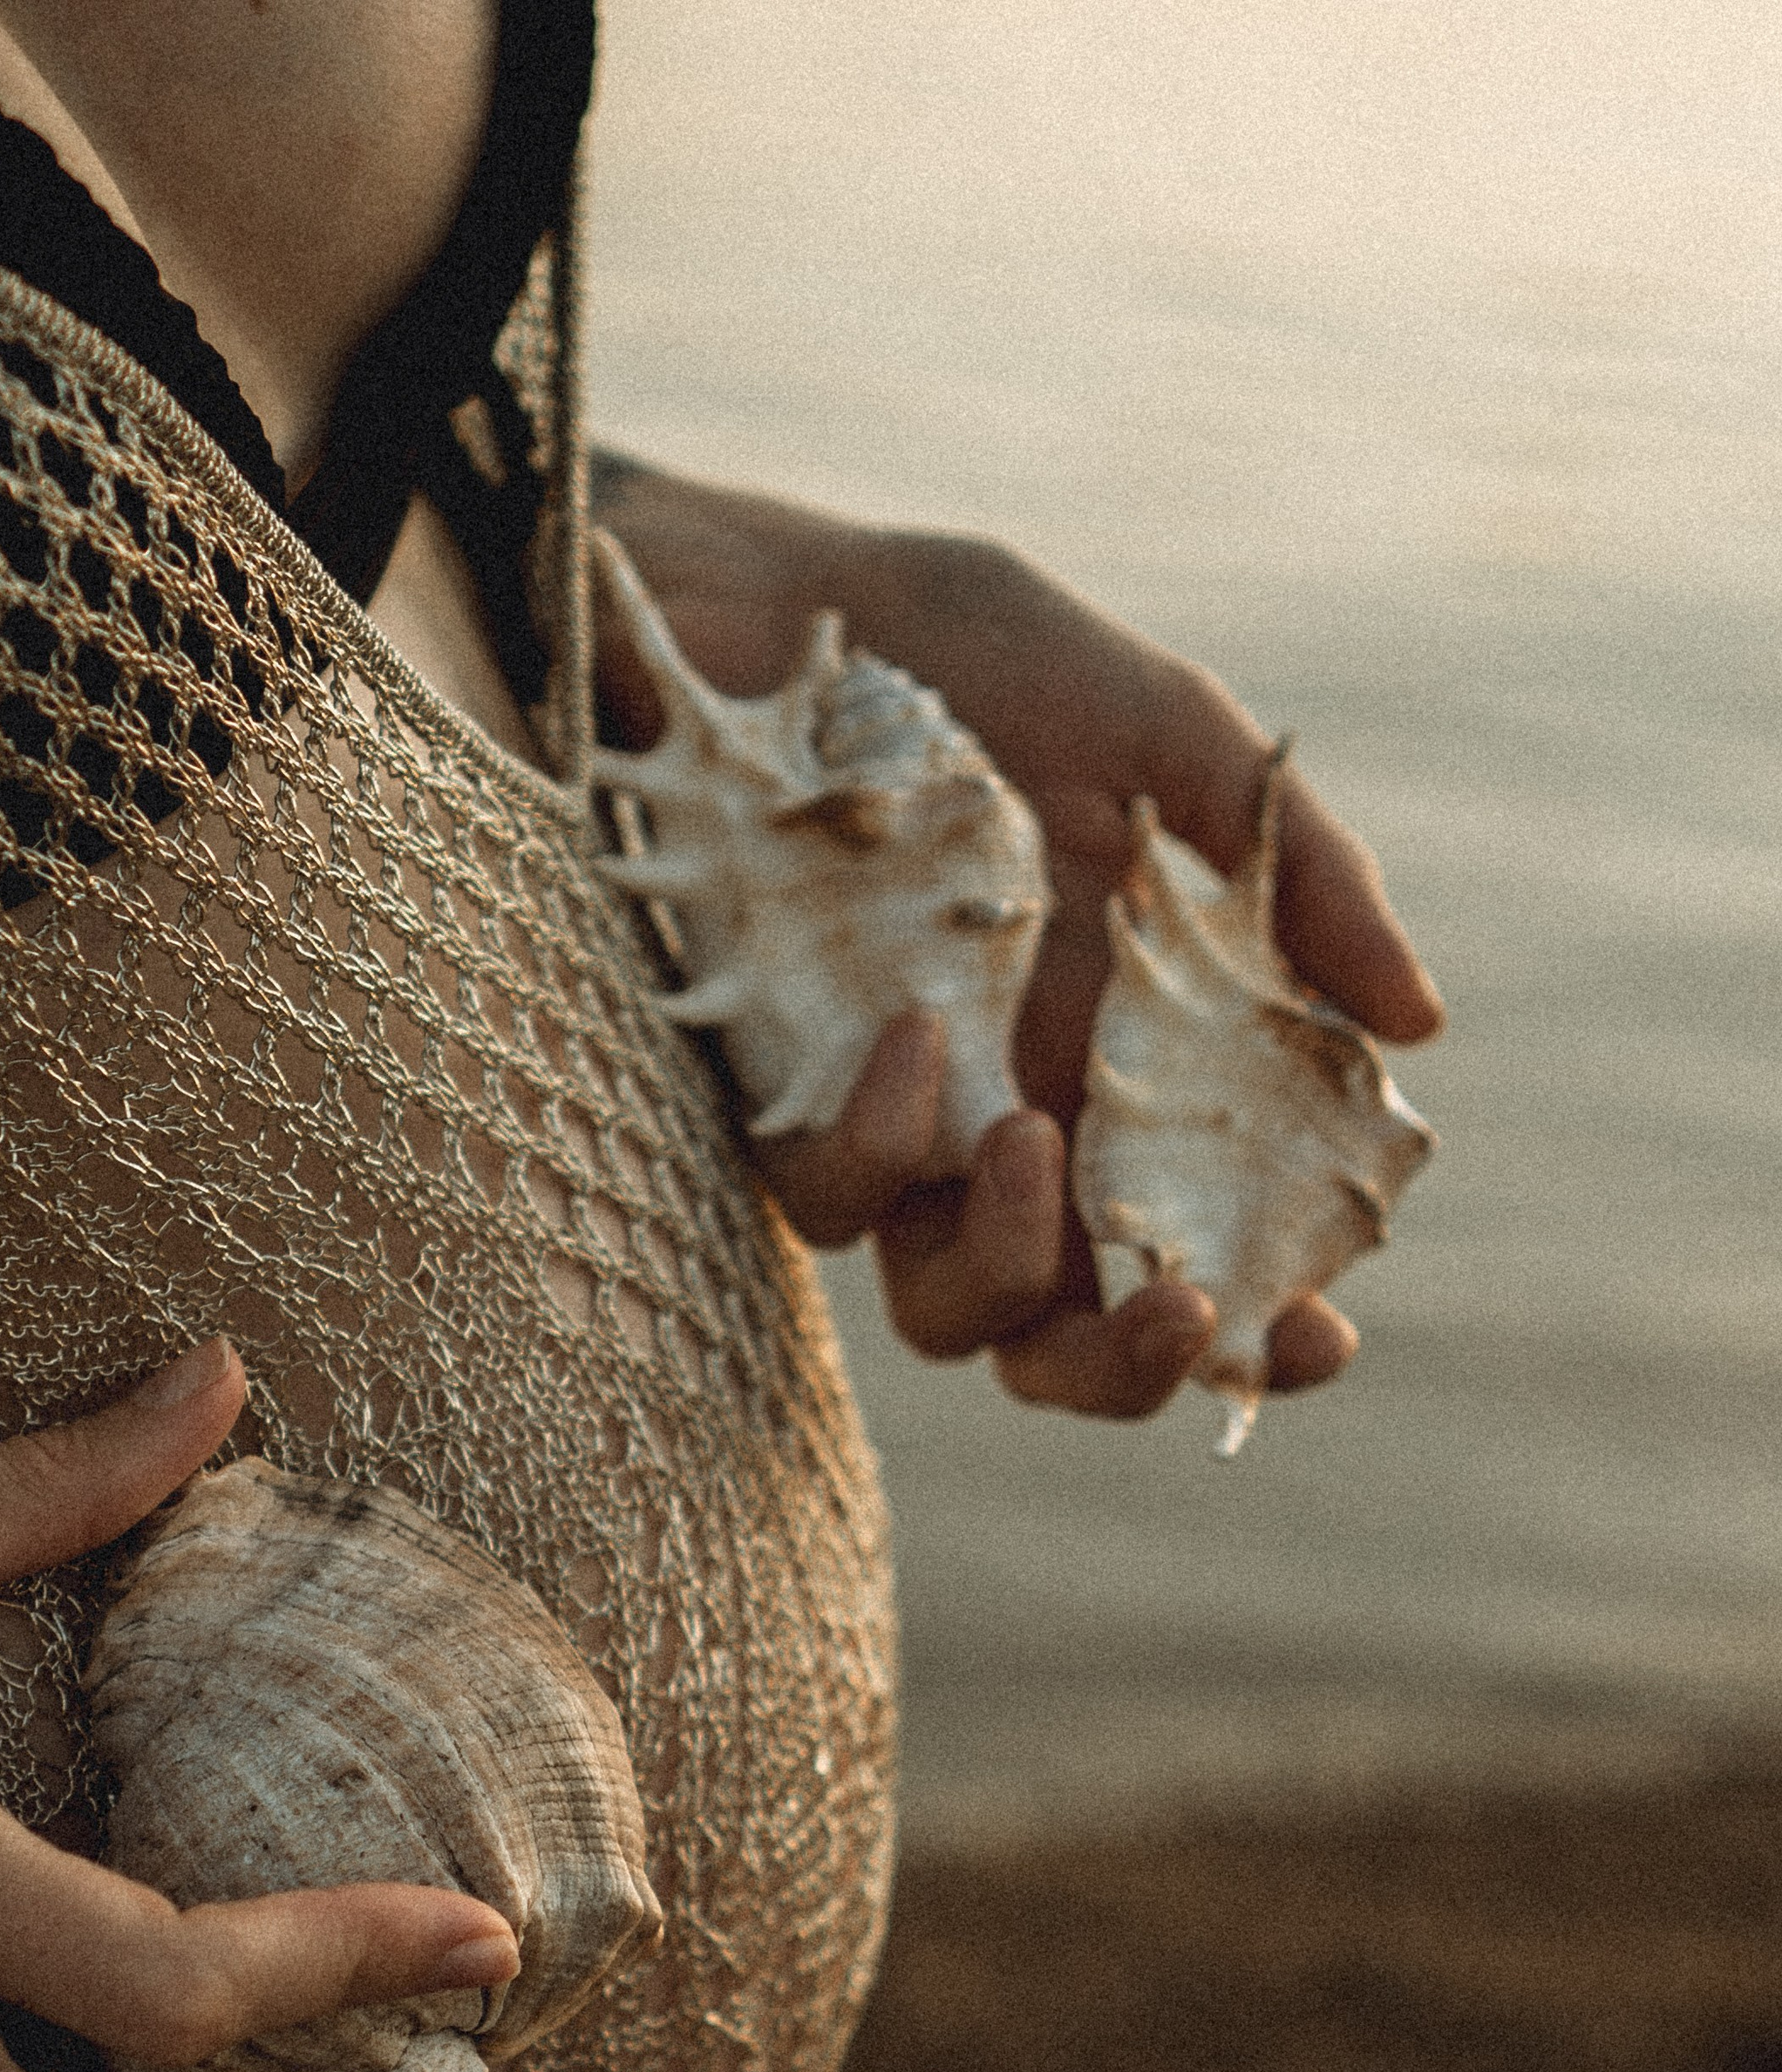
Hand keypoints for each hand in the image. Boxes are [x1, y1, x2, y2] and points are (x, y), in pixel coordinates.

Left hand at [594, 463, 1443, 1416]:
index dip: (1256, 1329)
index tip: (1320, 1330)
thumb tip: (1416, 1021)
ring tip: (1029, 1136)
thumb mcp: (1164, 736)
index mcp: (1121, 1075)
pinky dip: (881, 1137)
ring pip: (944, 1312)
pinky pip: (829, 1195)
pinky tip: (915, 1027)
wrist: (754, 603)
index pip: (1194, 1253)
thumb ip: (1297, 875)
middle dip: (1128, 1368)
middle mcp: (1006, 1131)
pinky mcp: (772, 1098)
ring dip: (1010, 1263)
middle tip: (1185, 1309)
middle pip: (1060, 1343)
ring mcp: (888, 1128)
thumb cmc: (967, 660)